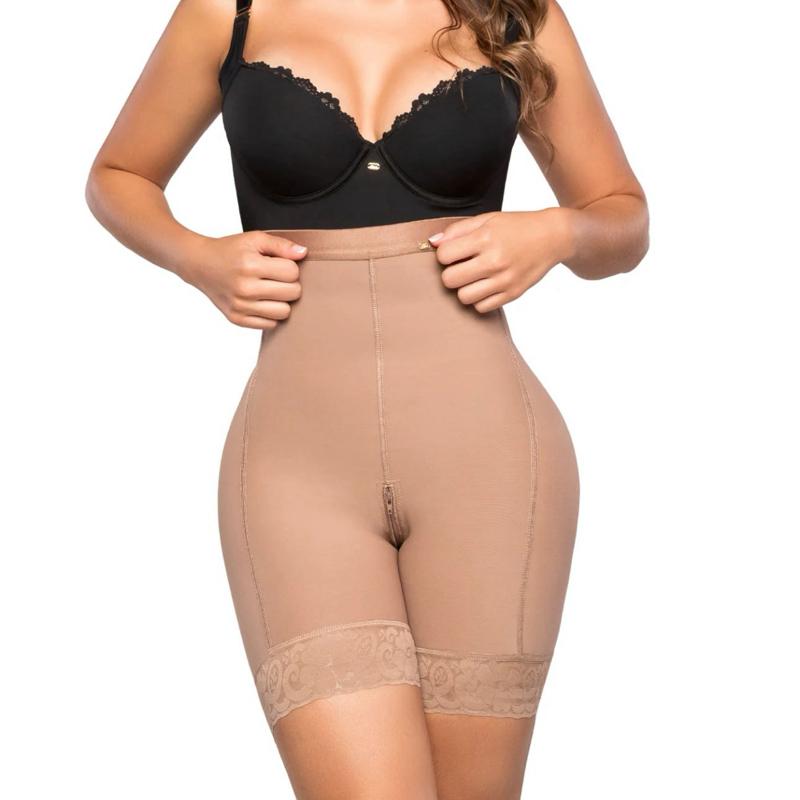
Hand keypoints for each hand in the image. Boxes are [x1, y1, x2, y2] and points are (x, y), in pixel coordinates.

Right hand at [180, 231, 306, 328]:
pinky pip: (270, 324)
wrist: (200, 264)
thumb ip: (281, 244)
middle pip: (293, 293)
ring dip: (282, 302)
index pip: (292, 272)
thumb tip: (303, 253)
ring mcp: (240, 306)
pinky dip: (270, 314)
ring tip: (271, 291)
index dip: (291, 267)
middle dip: (290, 284)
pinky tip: (262, 302)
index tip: (279, 264)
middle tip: (277, 278)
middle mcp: (245, 288)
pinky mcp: (237, 319)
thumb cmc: (230, 251)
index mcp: (250, 265)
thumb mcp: (255, 239)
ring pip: (284, 312)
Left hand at [427, 209, 573, 312]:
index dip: (445, 254)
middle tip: (462, 267)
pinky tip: (485, 286)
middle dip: (451, 274)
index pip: (444, 256)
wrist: (552, 237)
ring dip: (464, 288)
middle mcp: (494, 261)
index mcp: (485, 238)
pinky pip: (481, 307)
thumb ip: (457, 230)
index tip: (454, 252)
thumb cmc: (516, 227)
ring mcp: (504, 280)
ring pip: (463, 298)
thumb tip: (433, 242)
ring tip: (473, 278)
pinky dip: (479, 299)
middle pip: (449, 280)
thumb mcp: (487, 219)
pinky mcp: (512, 294)